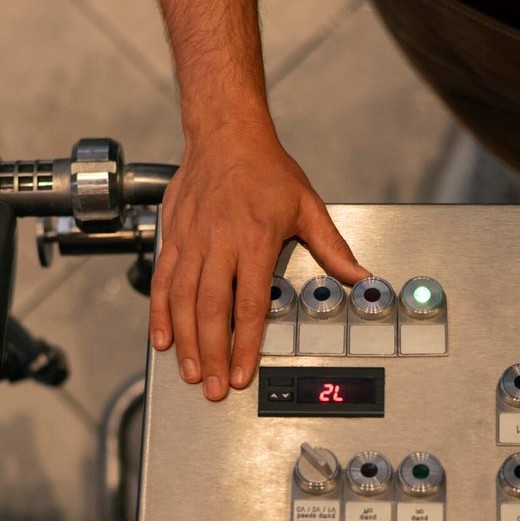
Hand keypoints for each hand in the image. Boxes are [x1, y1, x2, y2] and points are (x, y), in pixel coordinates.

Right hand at [149, 122, 368, 399]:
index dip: (244, 343)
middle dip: (213, 354)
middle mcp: (219, 241)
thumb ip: (333, 248)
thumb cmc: (266, 168)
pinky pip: (161, 281)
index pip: (248, 303)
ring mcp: (191, 240)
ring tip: (191, 372)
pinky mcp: (173, 236)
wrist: (225, 133)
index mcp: (254, 238)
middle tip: (214, 387)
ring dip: (186, 341)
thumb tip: (360, 276)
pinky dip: (159, 314)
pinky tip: (163, 339)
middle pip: (211, 310)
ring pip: (181, 300)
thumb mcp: (307, 205)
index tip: (243, 372)